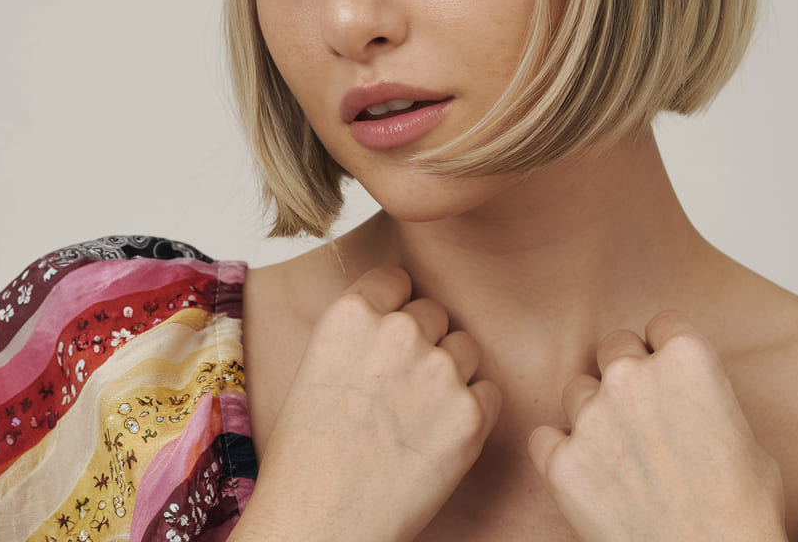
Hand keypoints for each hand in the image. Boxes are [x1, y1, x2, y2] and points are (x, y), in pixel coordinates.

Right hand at [233, 267, 500, 541]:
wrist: (319, 525)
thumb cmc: (308, 455)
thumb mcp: (319, 364)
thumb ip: (362, 329)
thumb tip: (399, 308)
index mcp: (353, 313)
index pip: (398, 281)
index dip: (394, 312)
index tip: (386, 343)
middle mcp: (399, 331)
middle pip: (434, 313)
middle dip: (424, 343)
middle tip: (399, 390)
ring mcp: (439, 371)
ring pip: (466, 348)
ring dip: (451, 374)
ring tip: (417, 417)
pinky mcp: (471, 415)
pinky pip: (489, 391)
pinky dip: (472, 412)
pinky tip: (438, 438)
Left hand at [528, 312, 786, 541]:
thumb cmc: (742, 511)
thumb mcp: (744, 432)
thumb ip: (702, 393)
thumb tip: (685, 395)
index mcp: (686, 357)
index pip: (661, 324)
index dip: (666, 351)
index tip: (667, 374)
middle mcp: (632, 374)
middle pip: (614, 346)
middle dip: (626, 374)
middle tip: (642, 414)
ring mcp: (593, 416)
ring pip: (578, 389)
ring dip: (593, 413)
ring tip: (620, 456)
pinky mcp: (563, 461)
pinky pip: (544, 437)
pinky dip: (560, 453)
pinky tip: (586, 474)